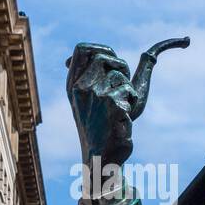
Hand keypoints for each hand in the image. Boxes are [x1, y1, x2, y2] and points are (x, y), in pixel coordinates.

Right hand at [66, 43, 136, 170]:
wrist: (101, 156)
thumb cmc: (98, 128)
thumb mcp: (87, 100)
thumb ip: (88, 77)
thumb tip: (74, 57)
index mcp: (73, 85)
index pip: (82, 49)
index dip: (101, 48)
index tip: (112, 58)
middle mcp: (81, 88)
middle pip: (105, 57)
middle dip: (121, 66)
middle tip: (124, 84)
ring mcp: (96, 96)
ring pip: (121, 77)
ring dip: (127, 90)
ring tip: (120, 109)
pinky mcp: (112, 106)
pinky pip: (130, 92)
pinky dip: (132, 104)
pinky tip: (122, 119)